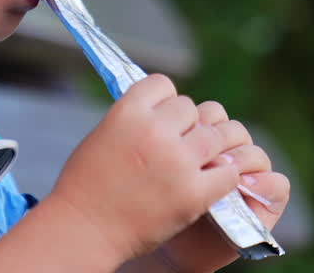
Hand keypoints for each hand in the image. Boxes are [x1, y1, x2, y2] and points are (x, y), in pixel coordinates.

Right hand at [47, 75, 240, 266]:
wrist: (85, 230)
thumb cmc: (87, 184)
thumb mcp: (103, 134)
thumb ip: (134, 118)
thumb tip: (163, 112)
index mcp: (128, 112)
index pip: (163, 84)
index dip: (164, 100)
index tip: (162, 116)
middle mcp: (155, 130)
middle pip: (190, 109)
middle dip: (186, 124)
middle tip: (180, 143)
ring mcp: (178, 161)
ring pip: (216, 136)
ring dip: (212, 146)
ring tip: (205, 158)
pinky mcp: (194, 193)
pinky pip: (229, 172)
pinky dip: (225, 174)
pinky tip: (214, 180)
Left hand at [153, 101, 290, 272]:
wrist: (170, 252)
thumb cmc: (152, 209)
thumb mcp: (153, 171)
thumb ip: (167, 143)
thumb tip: (166, 113)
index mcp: (201, 139)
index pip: (212, 113)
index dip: (200, 121)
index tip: (184, 134)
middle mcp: (228, 155)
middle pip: (233, 129)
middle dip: (218, 139)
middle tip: (201, 157)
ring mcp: (249, 177)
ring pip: (255, 152)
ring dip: (241, 160)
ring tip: (222, 171)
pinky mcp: (266, 202)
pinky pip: (279, 183)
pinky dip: (266, 183)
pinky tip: (244, 188)